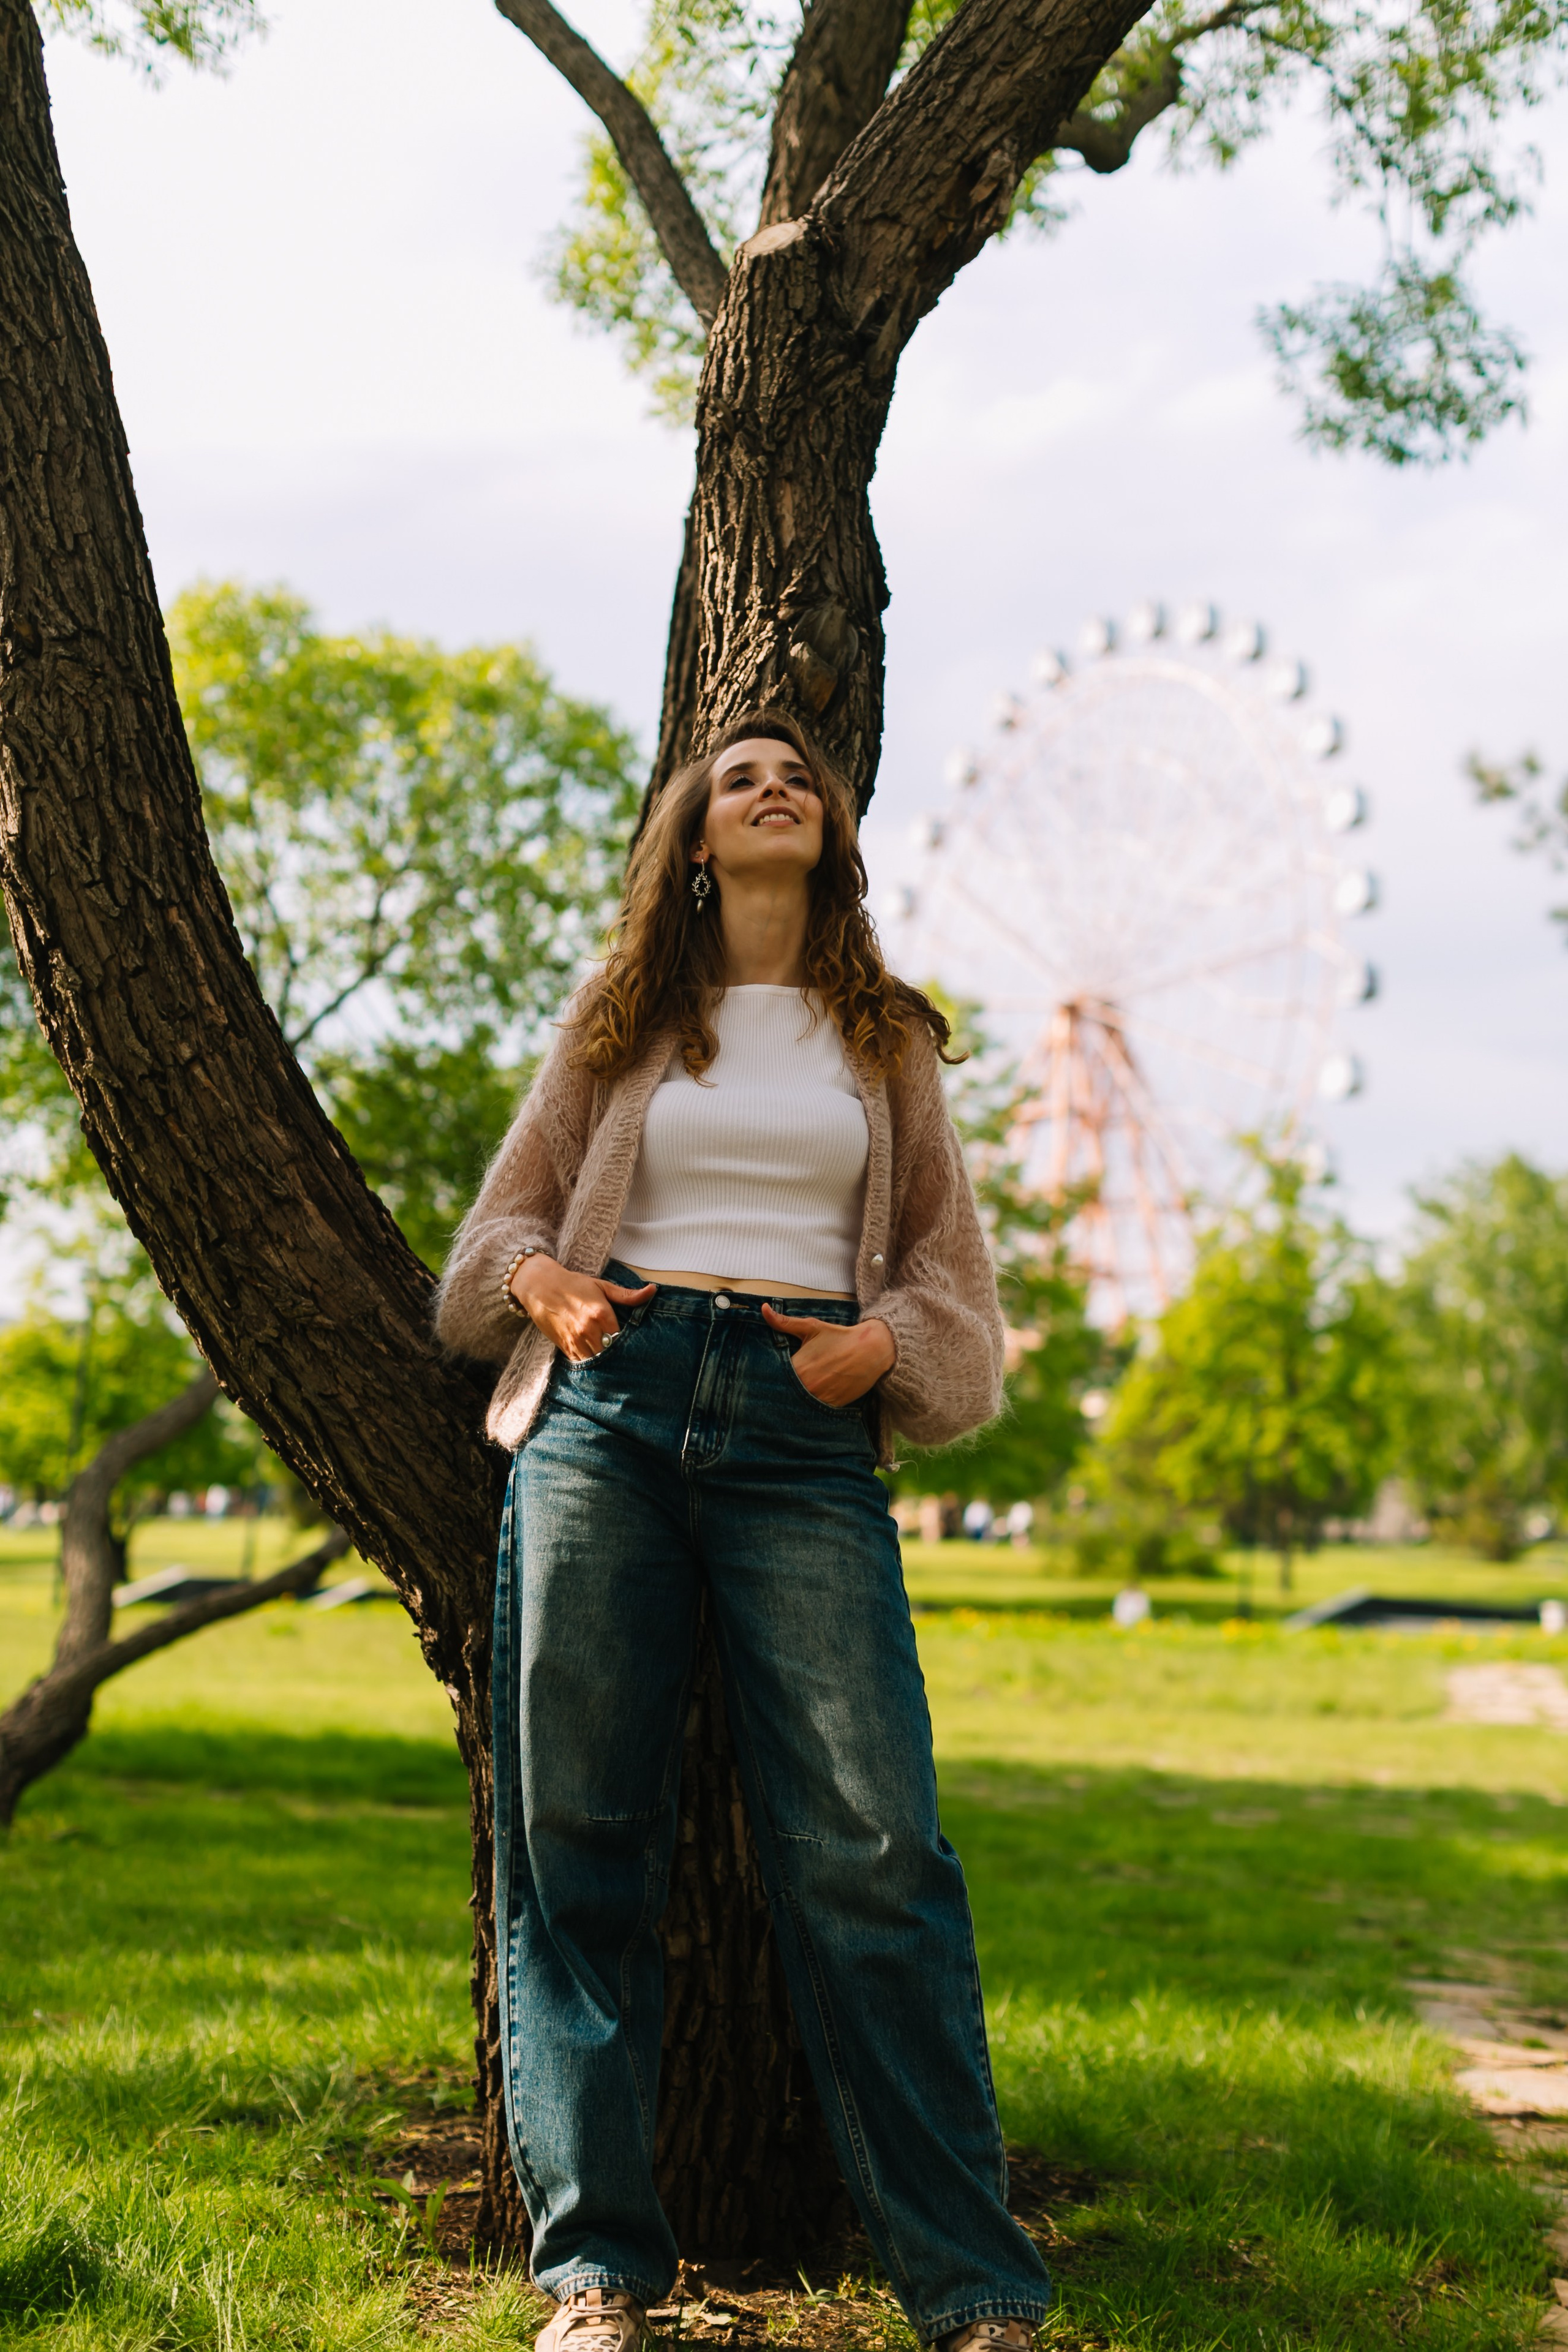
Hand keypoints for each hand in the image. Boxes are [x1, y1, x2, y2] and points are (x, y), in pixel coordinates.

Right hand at [509, 1255, 654, 1361]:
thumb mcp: (601, 1286)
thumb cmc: (574, 1284)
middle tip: (627, 1359)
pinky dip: (590, 1364)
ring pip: (596, 1362)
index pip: (622, 1339)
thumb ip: (627, 1295)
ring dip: (604, 1363)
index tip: (634, 1347)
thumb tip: (652, 1290)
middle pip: (610, 1353)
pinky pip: (581, 1363)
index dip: (629, 1345)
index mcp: (601, 1314)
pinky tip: (597, 1364)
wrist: (540, 1286)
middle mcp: (588, 1329)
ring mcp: (575, 1340)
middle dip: (618, 1356)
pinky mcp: (564, 1347)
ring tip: (614, 1364)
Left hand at [760, 1305, 894, 1406]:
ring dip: (795, 1401)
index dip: (768, 1379)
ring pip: (799, 1405)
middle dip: (780, 1391)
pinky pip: (815, 1411)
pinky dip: (810, 1407)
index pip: (774, 1379)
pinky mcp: (833, 1406)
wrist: (871, 1350)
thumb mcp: (811, 1327)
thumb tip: (763, 1308)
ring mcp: (820, 1399)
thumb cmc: (839, 1337)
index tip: (766, 1379)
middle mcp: (807, 1386)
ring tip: (793, 1396)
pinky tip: (810, 1400)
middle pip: (784, 1394)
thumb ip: (784, 1322)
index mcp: (798, 1367)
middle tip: (776, 1390)